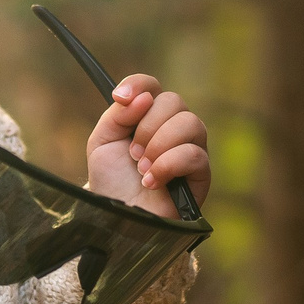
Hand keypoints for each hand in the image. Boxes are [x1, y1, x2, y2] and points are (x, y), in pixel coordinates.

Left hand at [84, 75, 209, 218]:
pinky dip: (168, 166)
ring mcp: (191, 148)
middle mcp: (173, 127)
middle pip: (173, 101)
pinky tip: (152, 182)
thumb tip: (142, 99)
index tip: (119, 98)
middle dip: (147, 126)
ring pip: (189, 123)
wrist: (118, 217)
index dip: (139, 85)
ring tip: (142, 168)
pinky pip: (194, 154)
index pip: (152, 86)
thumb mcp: (101, 143)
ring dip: (158, 146)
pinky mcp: (201, 173)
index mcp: (148, 116)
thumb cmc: (112, 181)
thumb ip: (116, 115)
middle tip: (132, 152)